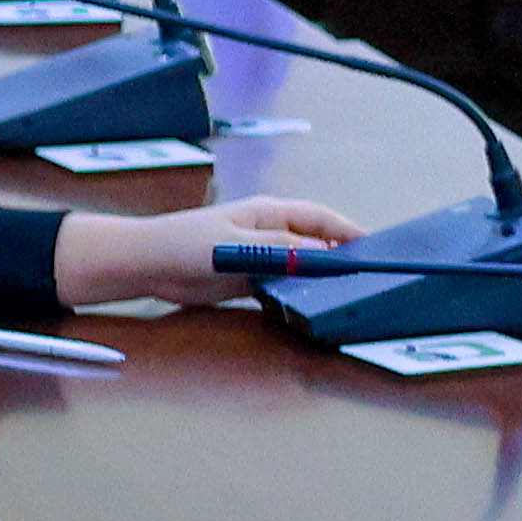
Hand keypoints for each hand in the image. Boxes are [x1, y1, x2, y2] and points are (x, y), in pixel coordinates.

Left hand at [57, 198, 357, 303]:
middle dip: (341, 256)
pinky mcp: (249, 279)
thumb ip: (278, 249)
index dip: (348, 231)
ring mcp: (260, 256)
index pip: (320, 219)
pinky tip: (308, 307)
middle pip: (316, 242)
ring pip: (301, 266)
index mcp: (269, 213)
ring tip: (343, 295)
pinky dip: (297, 294)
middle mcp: (270, 232)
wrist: (147, 264)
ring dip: (318, 278)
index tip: (374, 248)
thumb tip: (320, 254)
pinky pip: (283, 285)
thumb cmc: (186, 243)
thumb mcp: (236, 244)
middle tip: (364, 277)